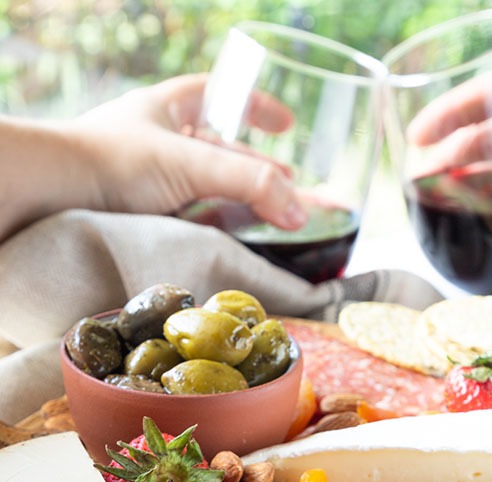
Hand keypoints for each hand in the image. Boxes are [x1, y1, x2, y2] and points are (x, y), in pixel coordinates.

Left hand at [72, 74, 305, 229]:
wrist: (55, 201)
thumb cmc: (113, 164)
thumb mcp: (190, 164)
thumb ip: (248, 183)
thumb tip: (300, 212)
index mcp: (166, 110)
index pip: (219, 97)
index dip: (254, 107)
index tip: (286, 124)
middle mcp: (159, 143)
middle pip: (222, 152)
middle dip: (259, 169)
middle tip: (290, 187)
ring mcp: (151, 183)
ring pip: (209, 189)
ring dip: (244, 204)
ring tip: (276, 219)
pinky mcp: (147, 219)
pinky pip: (193, 220)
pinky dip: (220, 228)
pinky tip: (237, 240)